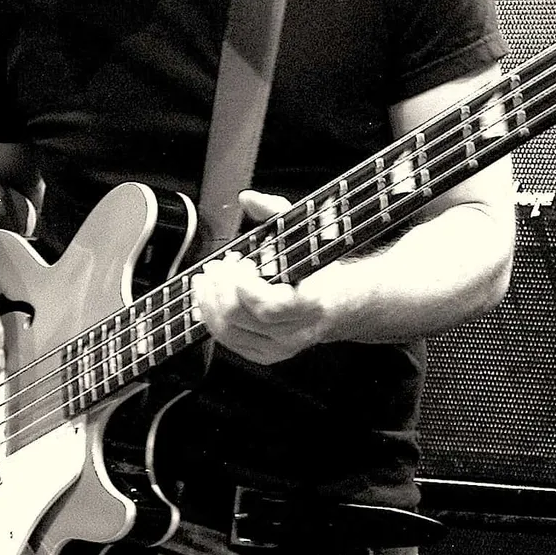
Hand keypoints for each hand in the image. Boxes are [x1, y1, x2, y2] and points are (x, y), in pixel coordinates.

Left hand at [189, 189, 342, 363]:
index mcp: (313, 302)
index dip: (244, 286)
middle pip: (238, 318)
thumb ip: (277, 211)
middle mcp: (296, 331)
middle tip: (218, 265)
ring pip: (228, 332)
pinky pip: (228, 341)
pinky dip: (211, 318)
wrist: (347, 303)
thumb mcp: (308, 233)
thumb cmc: (325, 268)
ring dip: (209, 301)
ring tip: (208, 278)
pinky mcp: (266, 354)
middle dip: (218, 286)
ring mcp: (280, 347)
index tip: (241, 262)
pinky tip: (209, 298)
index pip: (269, 307)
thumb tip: (248, 199)